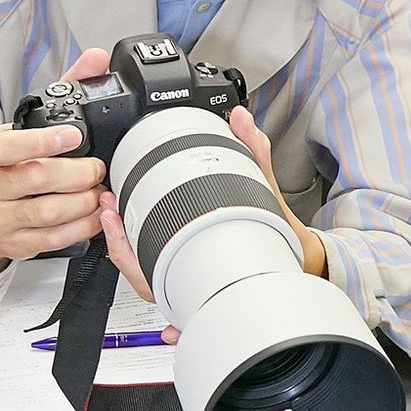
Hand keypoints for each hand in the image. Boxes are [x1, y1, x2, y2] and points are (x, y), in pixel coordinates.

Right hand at [0, 49, 110, 279]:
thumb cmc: (6, 163)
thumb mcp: (23, 126)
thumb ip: (62, 90)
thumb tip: (96, 59)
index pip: (7, 146)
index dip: (42, 141)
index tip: (73, 135)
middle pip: (36, 179)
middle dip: (77, 173)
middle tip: (97, 167)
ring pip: (48, 212)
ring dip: (84, 201)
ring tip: (100, 190)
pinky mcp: (14, 244)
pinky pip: (54, 239)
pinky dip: (82, 226)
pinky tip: (94, 213)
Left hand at [98, 105, 325, 339]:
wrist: (303, 265)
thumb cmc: (282, 237)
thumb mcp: (268, 191)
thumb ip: (253, 152)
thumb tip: (240, 119)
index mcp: (210, 269)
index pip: (155, 267)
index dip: (126, 244)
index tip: (114, 214)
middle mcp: (199, 285)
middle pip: (144, 280)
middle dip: (119, 245)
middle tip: (108, 210)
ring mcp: (196, 290)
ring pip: (151, 286)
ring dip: (127, 255)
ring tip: (112, 220)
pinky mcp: (198, 286)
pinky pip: (164, 285)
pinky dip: (145, 268)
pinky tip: (131, 247)